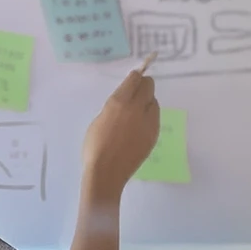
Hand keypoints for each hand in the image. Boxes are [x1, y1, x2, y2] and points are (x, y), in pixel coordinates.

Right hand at [81, 59, 160, 197]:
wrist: (106, 172)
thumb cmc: (94, 147)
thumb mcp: (99, 119)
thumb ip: (114, 107)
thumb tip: (124, 101)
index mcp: (119, 103)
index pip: (134, 79)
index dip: (134, 77)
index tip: (133, 79)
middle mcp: (137, 108)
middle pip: (149, 86)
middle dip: (143, 85)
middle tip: (136, 92)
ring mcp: (149, 122)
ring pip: (154, 101)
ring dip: (147, 101)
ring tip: (137, 112)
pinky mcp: (154, 134)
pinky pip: (156, 117)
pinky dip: (149, 116)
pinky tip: (140, 125)